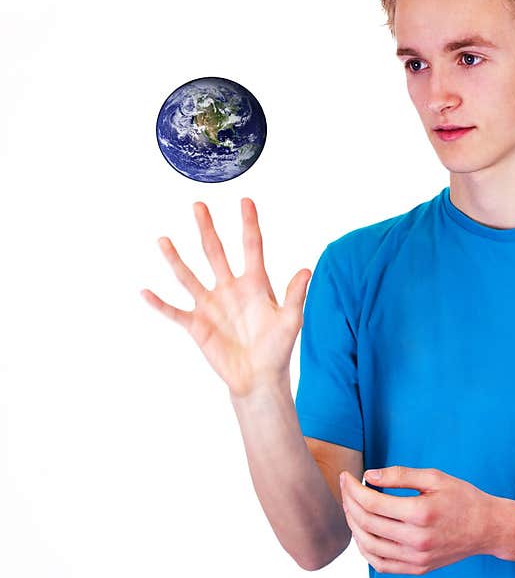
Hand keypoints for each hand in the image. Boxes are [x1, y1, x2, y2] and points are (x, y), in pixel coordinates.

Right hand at [141, 198, 310, 398]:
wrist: (260, 377)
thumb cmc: (278, 348)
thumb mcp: (290, 320)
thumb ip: (295, 295)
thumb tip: (306, 270)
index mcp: (255, 284)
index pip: (251, 247)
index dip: (249, 224)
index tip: (246, 200)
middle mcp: (229, 288)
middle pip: (215, 252)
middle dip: (207, 229)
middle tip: (198, 205)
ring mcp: (211, 305)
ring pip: (189, 276)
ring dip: (176, 259)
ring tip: (163, 240)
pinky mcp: (197, 325)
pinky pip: (174, 311)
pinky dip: (159, 303)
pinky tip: (145, 292)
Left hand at [338, 466, 498, 573]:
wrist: (487, 528)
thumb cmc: (462, 498)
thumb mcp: (434, 478)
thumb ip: (400, 475)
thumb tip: (369, 476)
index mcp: (421, 513)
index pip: (372, 503)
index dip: (353, 489)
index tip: (346, 477)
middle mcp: (417, 539)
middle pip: (366, 524)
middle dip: (349, 504)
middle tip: (346, 489)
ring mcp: (416, 558)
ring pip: (369, 546)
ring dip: (353, 526)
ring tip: (351, 509)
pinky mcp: (417, 569)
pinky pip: (381, 564)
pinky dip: (365, 549)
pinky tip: (362, 533)